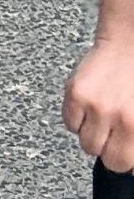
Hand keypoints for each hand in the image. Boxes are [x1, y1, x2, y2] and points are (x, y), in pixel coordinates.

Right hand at [66, 36, 133, 172]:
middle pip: (103, 156)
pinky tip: (93, 101)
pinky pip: (70, 123)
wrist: (132, 36)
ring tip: (106, 112)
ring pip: (85, 142)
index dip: (124, 157)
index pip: (124, 163)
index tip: (124, 149)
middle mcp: (119, 116)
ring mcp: (96, 106)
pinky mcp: (77, 95)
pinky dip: (78, 117)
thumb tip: (129, 160)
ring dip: (93, 131)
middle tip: (115, 131)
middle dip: (109, 147)